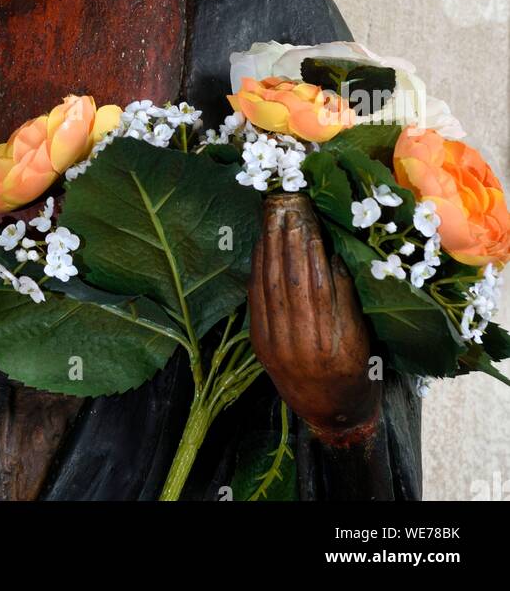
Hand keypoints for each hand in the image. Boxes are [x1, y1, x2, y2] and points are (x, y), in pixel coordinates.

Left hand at [248, 193, 379, 444]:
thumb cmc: (356, 371)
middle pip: (291, 280)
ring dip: (270, 247)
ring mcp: (276, 346)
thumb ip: (346, 297)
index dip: (311, 248)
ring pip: (270, 286)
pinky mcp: (259, 345)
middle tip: (288, 206)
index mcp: (334, 343)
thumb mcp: (363, 337)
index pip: (319, 284)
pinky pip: (255, 299)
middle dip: (288, 239)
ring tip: (273, 216)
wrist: (331, 413)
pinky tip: (261, 244)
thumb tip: (329, 253)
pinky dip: (257, 268)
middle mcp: (302, 345)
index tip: (310, 218)